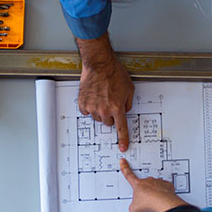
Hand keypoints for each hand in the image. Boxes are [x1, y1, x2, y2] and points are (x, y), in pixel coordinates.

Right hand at [75, 35, 134, 150]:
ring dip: (100, 110)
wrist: (99, 64)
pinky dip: (89, 106)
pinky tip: (93, 96)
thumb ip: (127, 103)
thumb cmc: (114, 73)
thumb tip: (124, 111)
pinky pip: (87, 111)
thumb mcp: (129, 88)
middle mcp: (104, 109)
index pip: (121, 128)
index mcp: (117, 107)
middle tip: (110, 102)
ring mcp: (92, 107)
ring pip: (97, 117)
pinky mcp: (83, 103)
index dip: (123, 139)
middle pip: (108, 122)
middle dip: (110, 115)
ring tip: (101, 96)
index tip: (123, 147)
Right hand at [120, 159, 187, 211]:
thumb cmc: (149, 203)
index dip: (125, 168)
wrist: (163, 203)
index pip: (128, 175)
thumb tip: (136, 208)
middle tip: (147, 202)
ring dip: (155, 195)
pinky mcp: (167, 185)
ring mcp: (158, 182)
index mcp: (138, 185)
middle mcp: (148, 181)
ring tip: (155, 204)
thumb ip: (133, 206)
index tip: (123, 161)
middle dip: (145, 194)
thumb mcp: (134, 209)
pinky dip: (163, 195)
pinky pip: (164, 189)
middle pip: (144, 186)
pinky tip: (162, 201)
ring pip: (155, 188)